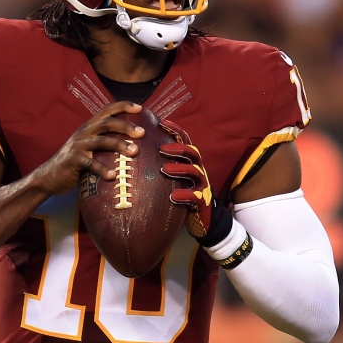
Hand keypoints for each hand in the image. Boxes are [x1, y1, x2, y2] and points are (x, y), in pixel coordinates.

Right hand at [32, 102, 143, 195]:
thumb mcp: (89, 146)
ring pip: (101, 141)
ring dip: (119, 145)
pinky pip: (90, 164)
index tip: (140, 108)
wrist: (50, 175)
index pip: (107, 110)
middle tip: (142, 133)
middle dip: (126, 126)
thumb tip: (134, 144)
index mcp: (89, 126)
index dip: (123, 106)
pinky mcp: (73, 160)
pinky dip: (102, 169)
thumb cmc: (76, 161)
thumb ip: (105, 141)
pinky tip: (113, 175)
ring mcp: (78, 145)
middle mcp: (84, 132)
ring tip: (135, 151)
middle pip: (107, 123)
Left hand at [159, 120, 216, 238]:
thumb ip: (163, 165)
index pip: (185, 141)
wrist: (204, 219)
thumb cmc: (184, 194)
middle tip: (161, 149)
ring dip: (179, 169)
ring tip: (164, 169)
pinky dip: (185, 195)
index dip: (176, 131)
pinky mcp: (202, 202)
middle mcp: (198, 170)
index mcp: (191, 162)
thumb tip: (138, 151)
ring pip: (194, 172)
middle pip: (192, 153)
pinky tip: (173, 196)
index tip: (162, 123)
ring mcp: (202, 185)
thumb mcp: (176, 178)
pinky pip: (195, 197)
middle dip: (178, 149)